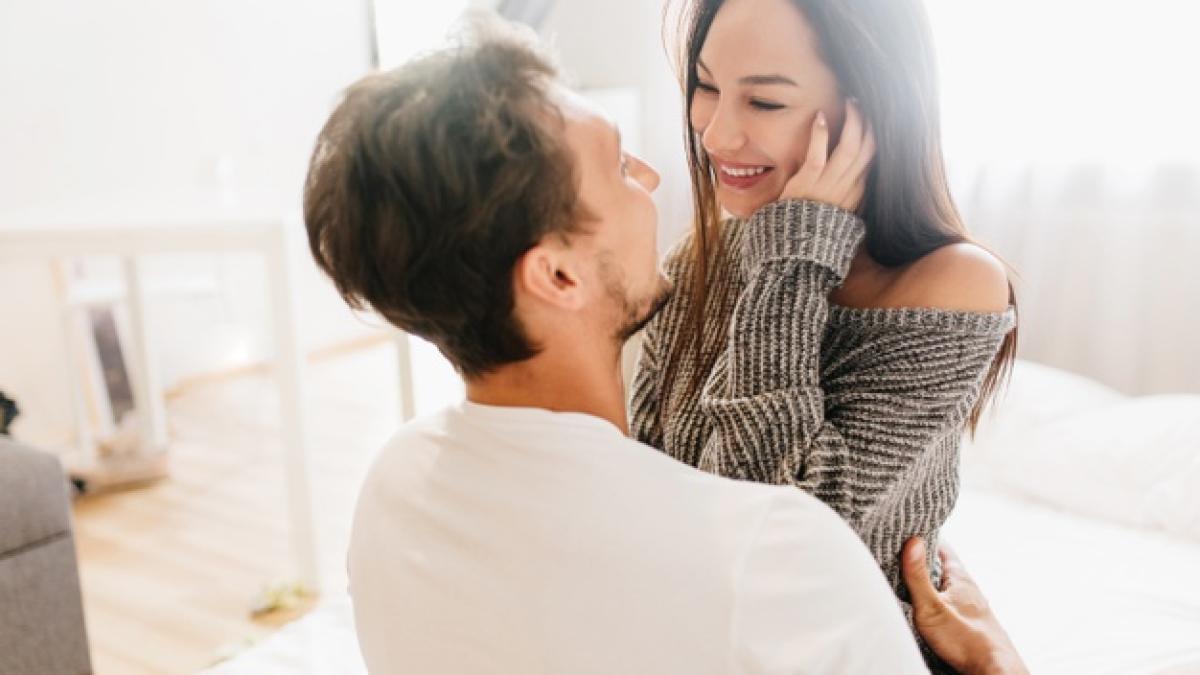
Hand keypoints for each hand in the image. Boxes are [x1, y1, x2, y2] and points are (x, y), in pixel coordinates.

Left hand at [780, 98, 874, 211]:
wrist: (795, 244)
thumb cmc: (812, 222)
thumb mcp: (837, 207)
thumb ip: (846, 188)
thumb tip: (853, 169)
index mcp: (856, 191)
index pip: (872, 157)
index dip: (873, 134)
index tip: (870, 118)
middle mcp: (848, 186)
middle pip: (867, 148)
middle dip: (867, 123)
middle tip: (860, 105)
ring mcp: (829, 184)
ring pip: (850, 147)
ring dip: (852, 121)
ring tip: (850, 103)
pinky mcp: (809, 182)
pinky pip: (819, 154)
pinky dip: (821, 134)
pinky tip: (820, 117)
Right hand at [903, 537, 1028, 674]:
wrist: (993, 670)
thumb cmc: (964, 640)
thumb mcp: (932, 606)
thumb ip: (919, 576)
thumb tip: (912, 540)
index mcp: (961, 580)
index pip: (944, 549)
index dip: (928, 537)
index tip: (912, 529)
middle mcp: (970, 590)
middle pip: (946, 568)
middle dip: (927, 560)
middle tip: (906, 553)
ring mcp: (973, 608)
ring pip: (949, 588)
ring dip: (934, 583)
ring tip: (914, 579)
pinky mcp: (972, 626)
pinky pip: (952, 605)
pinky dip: (940, 601)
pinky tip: (932, 609)